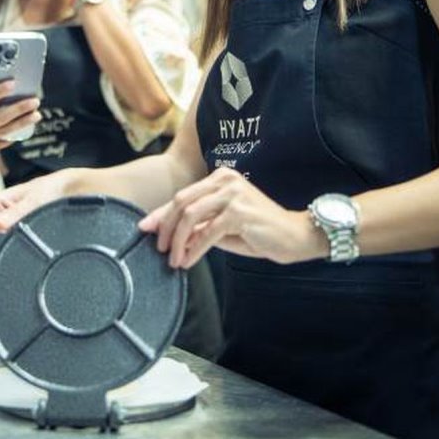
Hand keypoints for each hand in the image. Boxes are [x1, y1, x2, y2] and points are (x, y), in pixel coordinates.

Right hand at [0, 170, 73, 244]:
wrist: (62, 188)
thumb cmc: (48, 189)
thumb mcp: (34, 201)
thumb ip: (15, 214)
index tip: (8, 241)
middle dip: (2, 242)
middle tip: (22, 236)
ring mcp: (2, 219)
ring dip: (10, 241)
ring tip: (28, 231)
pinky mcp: (11, 225)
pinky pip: (7, 239)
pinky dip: (16, 241)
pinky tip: (29, 234)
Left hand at [137, 167, 319, 269]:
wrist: (294, 236)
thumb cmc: (258, 231)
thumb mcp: (222, 226)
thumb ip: (198, 225)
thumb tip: (166, 233)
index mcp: (220, 178)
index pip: (182, 196)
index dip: (161, 214)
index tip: (144, 228)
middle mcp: (225, 180)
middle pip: (181, 202)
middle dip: (165, 227)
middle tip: (159, 248)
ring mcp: (233, 194)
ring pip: (191, 216)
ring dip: (178, 240)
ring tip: (174, 259)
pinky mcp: (240, 213)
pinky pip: (208, 232)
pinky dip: (194, 249)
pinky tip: (188, 261)